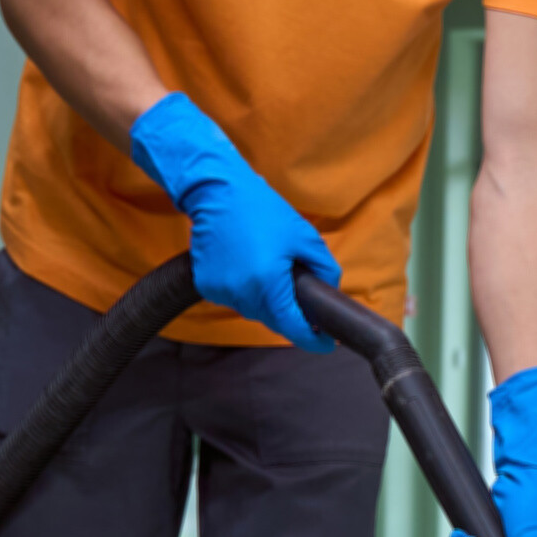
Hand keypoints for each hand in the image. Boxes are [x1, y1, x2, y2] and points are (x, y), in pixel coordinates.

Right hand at [129, 93, 339, 346]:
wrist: (218, 193)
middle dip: (291, 316)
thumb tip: (329, 293)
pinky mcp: (207, 286)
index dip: (313, 340)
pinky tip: (251, 269)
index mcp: (268, 284)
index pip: (293, 328)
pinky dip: (248, 293)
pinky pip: (235, 300)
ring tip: (274, 275)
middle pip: (274, 321)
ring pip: (254, 311)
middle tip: (306, 303)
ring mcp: (221, 291)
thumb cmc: (263, 210)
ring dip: (269, 303)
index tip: (327, 343)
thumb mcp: (305, 237)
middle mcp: (242, 293)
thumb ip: (325, 269)